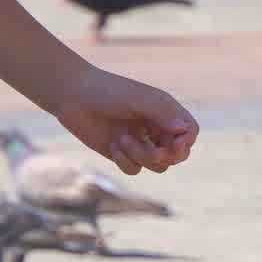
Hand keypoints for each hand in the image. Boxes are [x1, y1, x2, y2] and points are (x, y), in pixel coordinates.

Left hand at [53, 64, 196, 176]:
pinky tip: (113, 145)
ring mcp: (139, 142)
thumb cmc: (107, 91)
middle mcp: (154, 128)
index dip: (187, 142)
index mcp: (164, 112)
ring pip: (157, 165)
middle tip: (154, 152)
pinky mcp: (121, 153)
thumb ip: (162, 113)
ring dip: (142, 156)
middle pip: (177, 154)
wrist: (72, 95)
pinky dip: (125, 161)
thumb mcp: (137, 99)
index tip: (175, 145)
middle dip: (167, 156)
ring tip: (122, 140)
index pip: (189, 132)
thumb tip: (183, 131)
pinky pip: (135, 169)